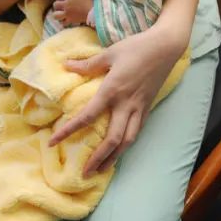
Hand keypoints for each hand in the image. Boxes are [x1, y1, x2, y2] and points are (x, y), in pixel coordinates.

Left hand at [48, 26, 178, 175]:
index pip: (87, 116)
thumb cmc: (137, 47)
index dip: (69, 131)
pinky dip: (127, 145)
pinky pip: (137, 131)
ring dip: (114, 157)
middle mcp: (126, 104)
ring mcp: (139, 108)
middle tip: (85, 173)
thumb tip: (67, 65)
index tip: (53, 142)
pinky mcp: (148, 107)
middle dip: (98, 159)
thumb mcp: (110, 53)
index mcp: (112, 90)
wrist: (167, 46)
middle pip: (112, 139)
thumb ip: (88, 64)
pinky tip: (120, 151)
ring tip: (102, 170)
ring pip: (128, 141)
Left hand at [52, 0, 93, 25]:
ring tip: (62, 14)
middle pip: (55, 5)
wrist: (96, 10)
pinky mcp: (70, 20)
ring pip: (55, 15)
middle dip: (58, 6)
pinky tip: (66, 20)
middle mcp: (67, 4)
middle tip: (63, 7)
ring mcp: (68, 13)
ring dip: (58, 14)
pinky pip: (62, 23)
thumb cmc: (89, 1)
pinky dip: (63, 22)